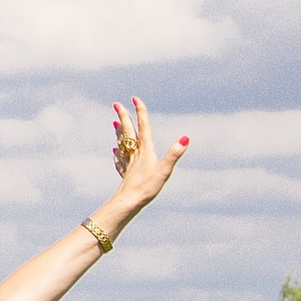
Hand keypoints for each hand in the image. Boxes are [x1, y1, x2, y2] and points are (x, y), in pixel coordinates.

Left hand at [107, 98, 189, 219]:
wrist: (128, 202)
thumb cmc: (147, 187)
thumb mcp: (165, 170)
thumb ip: (174, 154)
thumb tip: (186, 138)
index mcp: (146, 150)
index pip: (143, 127)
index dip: (140, 112)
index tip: (134, 98)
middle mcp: (136, 154)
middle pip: (128, 132)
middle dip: (123, 117)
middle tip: (117, 104)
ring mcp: (129, 164)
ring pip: (122, 143)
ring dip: (119, 131)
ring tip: (115, 123)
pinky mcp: (126, 174)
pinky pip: (121, 159)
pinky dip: (118, 152)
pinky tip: (114, 151)